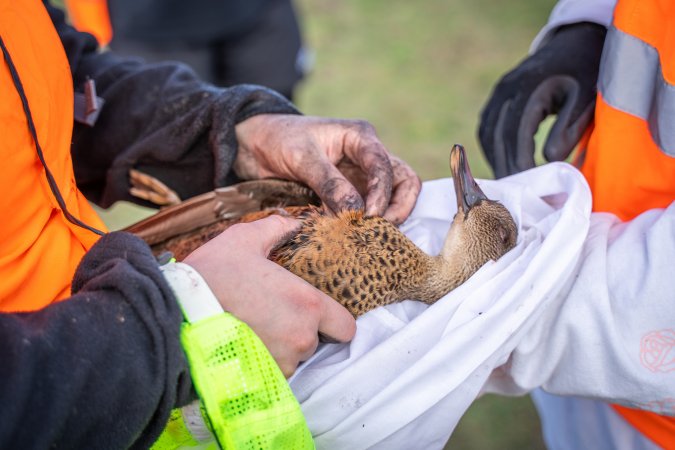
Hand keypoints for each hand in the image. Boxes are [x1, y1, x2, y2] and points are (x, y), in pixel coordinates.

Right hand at [183, 215, 355, 376]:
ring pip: (294, 358)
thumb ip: (274, 230)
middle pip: (316, 341)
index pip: (346, 327)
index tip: (318, 314)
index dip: (335, 321)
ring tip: (253, 328)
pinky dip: (263, 362)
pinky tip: (242, 344)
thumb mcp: (243, 240)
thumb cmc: (212, 276)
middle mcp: (301, 338)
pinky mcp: (260, 380)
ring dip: (281, 347)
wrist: (175, 314)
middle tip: (272, 315)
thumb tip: (292, 223)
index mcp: (307, 305)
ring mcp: (282, 363)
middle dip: (300, 330)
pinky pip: (273, 373)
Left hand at [234, 114, 420, 224]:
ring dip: (383, 220)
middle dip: (398, 208)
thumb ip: (330, 184)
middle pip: (403, 183)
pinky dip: (363, 226)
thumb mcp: (302, 158)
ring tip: (365, 239)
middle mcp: (367, 157)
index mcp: (360, 138)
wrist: (255, 145)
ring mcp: (360, 178)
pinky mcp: (348, 195)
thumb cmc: (279, 139)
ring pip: (390, 200)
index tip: (370, 217)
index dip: (383, 194)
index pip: (386, 167)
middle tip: (379, 231)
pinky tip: (350, 239)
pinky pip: (365, 212)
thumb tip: (356, 213)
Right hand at [478, 22, 606, 177]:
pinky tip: (504, 166)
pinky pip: (487, 129)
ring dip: (496, 161)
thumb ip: (568, 129)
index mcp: (529, 88)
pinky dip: (494, 150)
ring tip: (509, 185)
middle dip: (506, 167)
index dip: (519, 161)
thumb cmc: (586, 74)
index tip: (528, 185)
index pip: (517, 132)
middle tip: (516, 195)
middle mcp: (507, 89)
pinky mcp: (496, 98)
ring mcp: (498, 92)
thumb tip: (549, 160)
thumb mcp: (586, 100)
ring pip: (488, 134)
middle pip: (499, 136)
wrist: (574, 43)